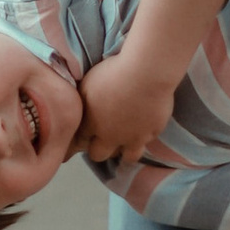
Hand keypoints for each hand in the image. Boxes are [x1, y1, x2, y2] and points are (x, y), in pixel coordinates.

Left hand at [77, 46, 181, 167]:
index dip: (76, 141)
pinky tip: (145, 124)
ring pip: (128, 157)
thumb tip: (74, 108)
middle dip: (97, 148)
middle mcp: (112, 136)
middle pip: (99, 155)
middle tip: (100, 138)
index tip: (75, 141)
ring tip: (125, 138)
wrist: (147, 73)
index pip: (78, 142)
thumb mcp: (87, 83)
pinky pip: (148, 140)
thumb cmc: (113, 72)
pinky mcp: (154, 132)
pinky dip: (145, 135)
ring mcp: (135, 137)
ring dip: (124, 150)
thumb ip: (80, 101)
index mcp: (92, 123)